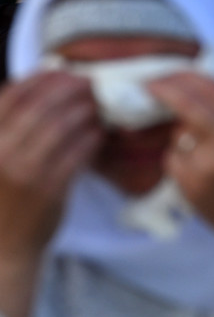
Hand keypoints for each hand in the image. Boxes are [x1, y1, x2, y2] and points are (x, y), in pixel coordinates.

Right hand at [0, 72, 101, 260]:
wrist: (4, 245)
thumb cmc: (4, 196)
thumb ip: (11, 127)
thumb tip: (44, 87)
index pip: (10, 96)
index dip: (39, 79)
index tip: (62, 71)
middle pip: (39, 107)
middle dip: (69, 90)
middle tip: (92, 83)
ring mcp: (23, 170)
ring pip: (60, 127)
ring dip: (85, 111)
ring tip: (100, 105)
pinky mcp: (48, 190)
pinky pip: (76, 155)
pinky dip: (91, 139)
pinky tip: (101, 132)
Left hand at [147, 73, 213, 248]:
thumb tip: (196, 87)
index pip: (212, 86)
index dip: (184, 76)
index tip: (168, 74)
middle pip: (187, 100)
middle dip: (163, 89)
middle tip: (150, 86)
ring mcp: (211, 161)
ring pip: (178, 133)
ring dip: (181, 138)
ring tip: (206, 160)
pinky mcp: (193, 182)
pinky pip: (173, 159)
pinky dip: (180, 164)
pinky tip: (202, 180)